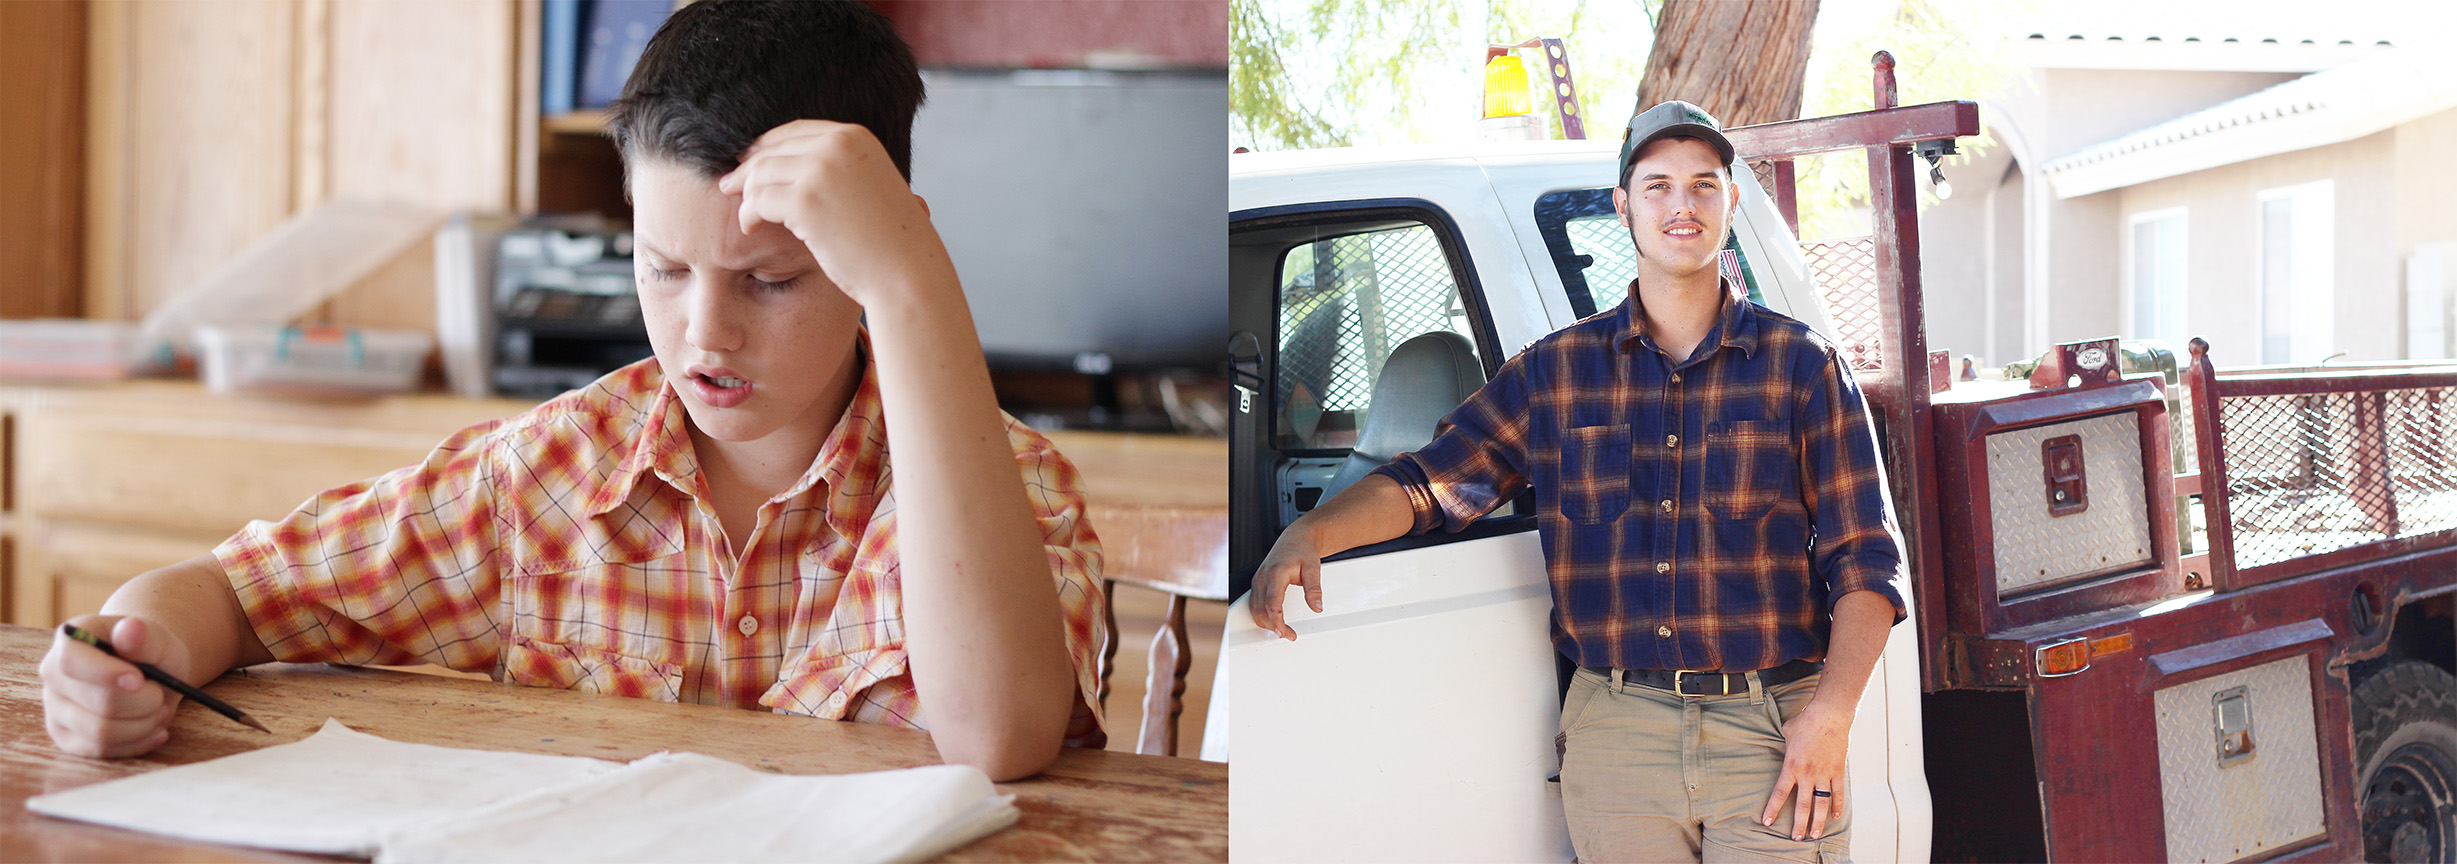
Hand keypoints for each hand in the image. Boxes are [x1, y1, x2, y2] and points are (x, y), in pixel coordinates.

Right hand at [40, 615, 194, 757]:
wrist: (150, 674)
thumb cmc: (150, 652)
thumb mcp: (157, 638)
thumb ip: (143, 636)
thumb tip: (130, 628)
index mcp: (70, 639)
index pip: (71, 661)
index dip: (107, 674)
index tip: (139, 679)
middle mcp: (53, 674)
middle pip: (99, 703)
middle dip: (144, 702)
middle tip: (161, 693)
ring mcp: (55, 708)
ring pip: (102, 732)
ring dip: (144, 724)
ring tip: (159, 709)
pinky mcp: (66, 737)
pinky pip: (101, 751)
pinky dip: (136, 743)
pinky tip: (154, 729)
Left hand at [714, 119, 956, 312]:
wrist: (908, 273)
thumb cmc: (892, 242)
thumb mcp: (871, 188)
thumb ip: (840, 171)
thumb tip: (794, 170)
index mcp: (856, 137)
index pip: (795, 132)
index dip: (767, 147)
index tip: (750, 164)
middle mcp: (838, 145)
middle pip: (772, 149)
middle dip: (747, 169)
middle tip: (729, 187)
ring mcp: (820, 170)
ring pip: (760, 173)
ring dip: (746, 195)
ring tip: (746, 217)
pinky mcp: (804, 201)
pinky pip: (757, 201)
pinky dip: (748, 215)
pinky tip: (751, 228)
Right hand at [1247, 525, 1323, 640]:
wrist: (1296, 537)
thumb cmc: (1303, 550)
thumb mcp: (1313, 569)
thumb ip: (1314, 589)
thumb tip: (1317, 607)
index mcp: (1275, 574)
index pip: (1271, 604)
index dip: (1276, 621)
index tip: (1284, 632)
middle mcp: (1262, 577)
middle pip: (1260, 610)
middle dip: (1273, 626)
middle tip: (1290, 635)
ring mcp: (1257, 580)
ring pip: (1254, 609)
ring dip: (1266, 623)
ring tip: (1283, 631)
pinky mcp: (1257, 582)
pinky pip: (1254, 603)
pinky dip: (1261, 615)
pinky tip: (1272, 621)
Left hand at [1759, 697, 1851, 840]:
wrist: (1829, 715)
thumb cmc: (1805, 721)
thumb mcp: (1787, 733)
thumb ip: (1785, 746)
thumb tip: (1786, 746)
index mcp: (1791, 766)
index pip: (1780, 793)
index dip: (1772, 809)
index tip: (1767, 822)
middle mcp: (1807, 774)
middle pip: (1802, 806)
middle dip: (1798, 824)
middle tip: (1796, 838)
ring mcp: (1824, 774)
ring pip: (1821, 804)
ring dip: (1819, 822)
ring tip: (1815, 834)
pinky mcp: (1838, 771)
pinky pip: (1838, 793)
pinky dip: (1838, 806)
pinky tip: (1835, 817)